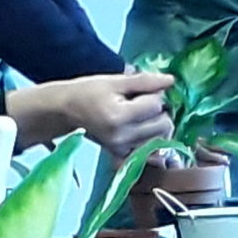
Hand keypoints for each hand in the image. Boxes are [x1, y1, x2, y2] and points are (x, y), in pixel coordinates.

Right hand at [7, 72, 177, 158]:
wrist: (66, 110)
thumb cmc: (88, 91)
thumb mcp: (114, 81)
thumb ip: (144, 81)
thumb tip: (171, 81)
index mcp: (119, 117)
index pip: (156, 106)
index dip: (155, 94)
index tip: (142, 90)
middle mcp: (122, 138)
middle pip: (163, 125)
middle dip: (159, 111)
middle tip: (144, 102)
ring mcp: (122, 150)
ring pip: (160, 139)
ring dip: (157, 125)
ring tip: (140, 115)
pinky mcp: (122, 156)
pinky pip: (149, 152)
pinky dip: (151, 142)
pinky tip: (142, 131)